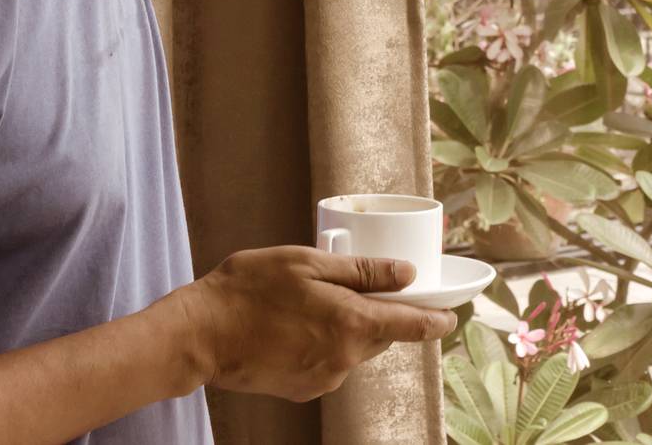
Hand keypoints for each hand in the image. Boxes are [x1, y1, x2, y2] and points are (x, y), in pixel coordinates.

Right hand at [178, 245, 457, 400]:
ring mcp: (324, 378)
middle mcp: (345, 359)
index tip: (450, 315)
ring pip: (354, 348)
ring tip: (310, 302)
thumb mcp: (308, 264)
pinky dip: (324, 343)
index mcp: (351, 324)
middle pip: (382, 335)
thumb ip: (362, 271)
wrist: (201, 336)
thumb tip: (405, 273)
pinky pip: (330, 362)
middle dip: (379, 313)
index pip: (412, 325)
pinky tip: (295, 325)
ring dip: (347, 326)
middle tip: (357, 286)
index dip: (435, 318)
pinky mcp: (304, 388)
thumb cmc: (249, 291)